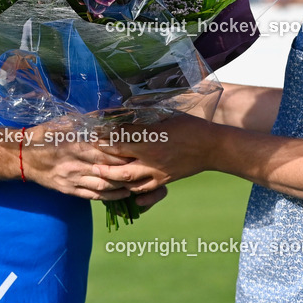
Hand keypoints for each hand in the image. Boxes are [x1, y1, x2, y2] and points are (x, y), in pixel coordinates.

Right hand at [23, 120, 133, 200]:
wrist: (24, 156)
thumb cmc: (46, 135)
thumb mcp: (66, 122)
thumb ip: (89, 121)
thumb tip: (110, 115)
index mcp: (76, 145)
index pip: (106, 151)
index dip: (124, 152)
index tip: (140, 150)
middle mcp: (76, 163)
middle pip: (108, 169)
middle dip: (127, 169)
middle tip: (145, 167)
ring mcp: (73, 179)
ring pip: (103, 186)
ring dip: (123, 185)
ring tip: (139, 182)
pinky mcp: (69, 190)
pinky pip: (93, 196)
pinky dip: (110, 196)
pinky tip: (123, 194)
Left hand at [94, 114, 214, 193]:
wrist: (212, 147)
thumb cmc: (190, 126)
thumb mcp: (168, 115)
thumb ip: (147, 116)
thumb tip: (128, 110)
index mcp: (151, 138)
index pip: (120, 138)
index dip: (104, 136)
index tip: (92, 132)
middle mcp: (151, 157)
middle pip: (119, 163)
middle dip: (103, 161)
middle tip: (90, 157)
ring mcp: (157, 172)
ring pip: (128, 181)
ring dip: (113, 179)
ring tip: (101, 174)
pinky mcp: (164, 181)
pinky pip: (144, 191)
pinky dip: (132, 192)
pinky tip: (124, 190)